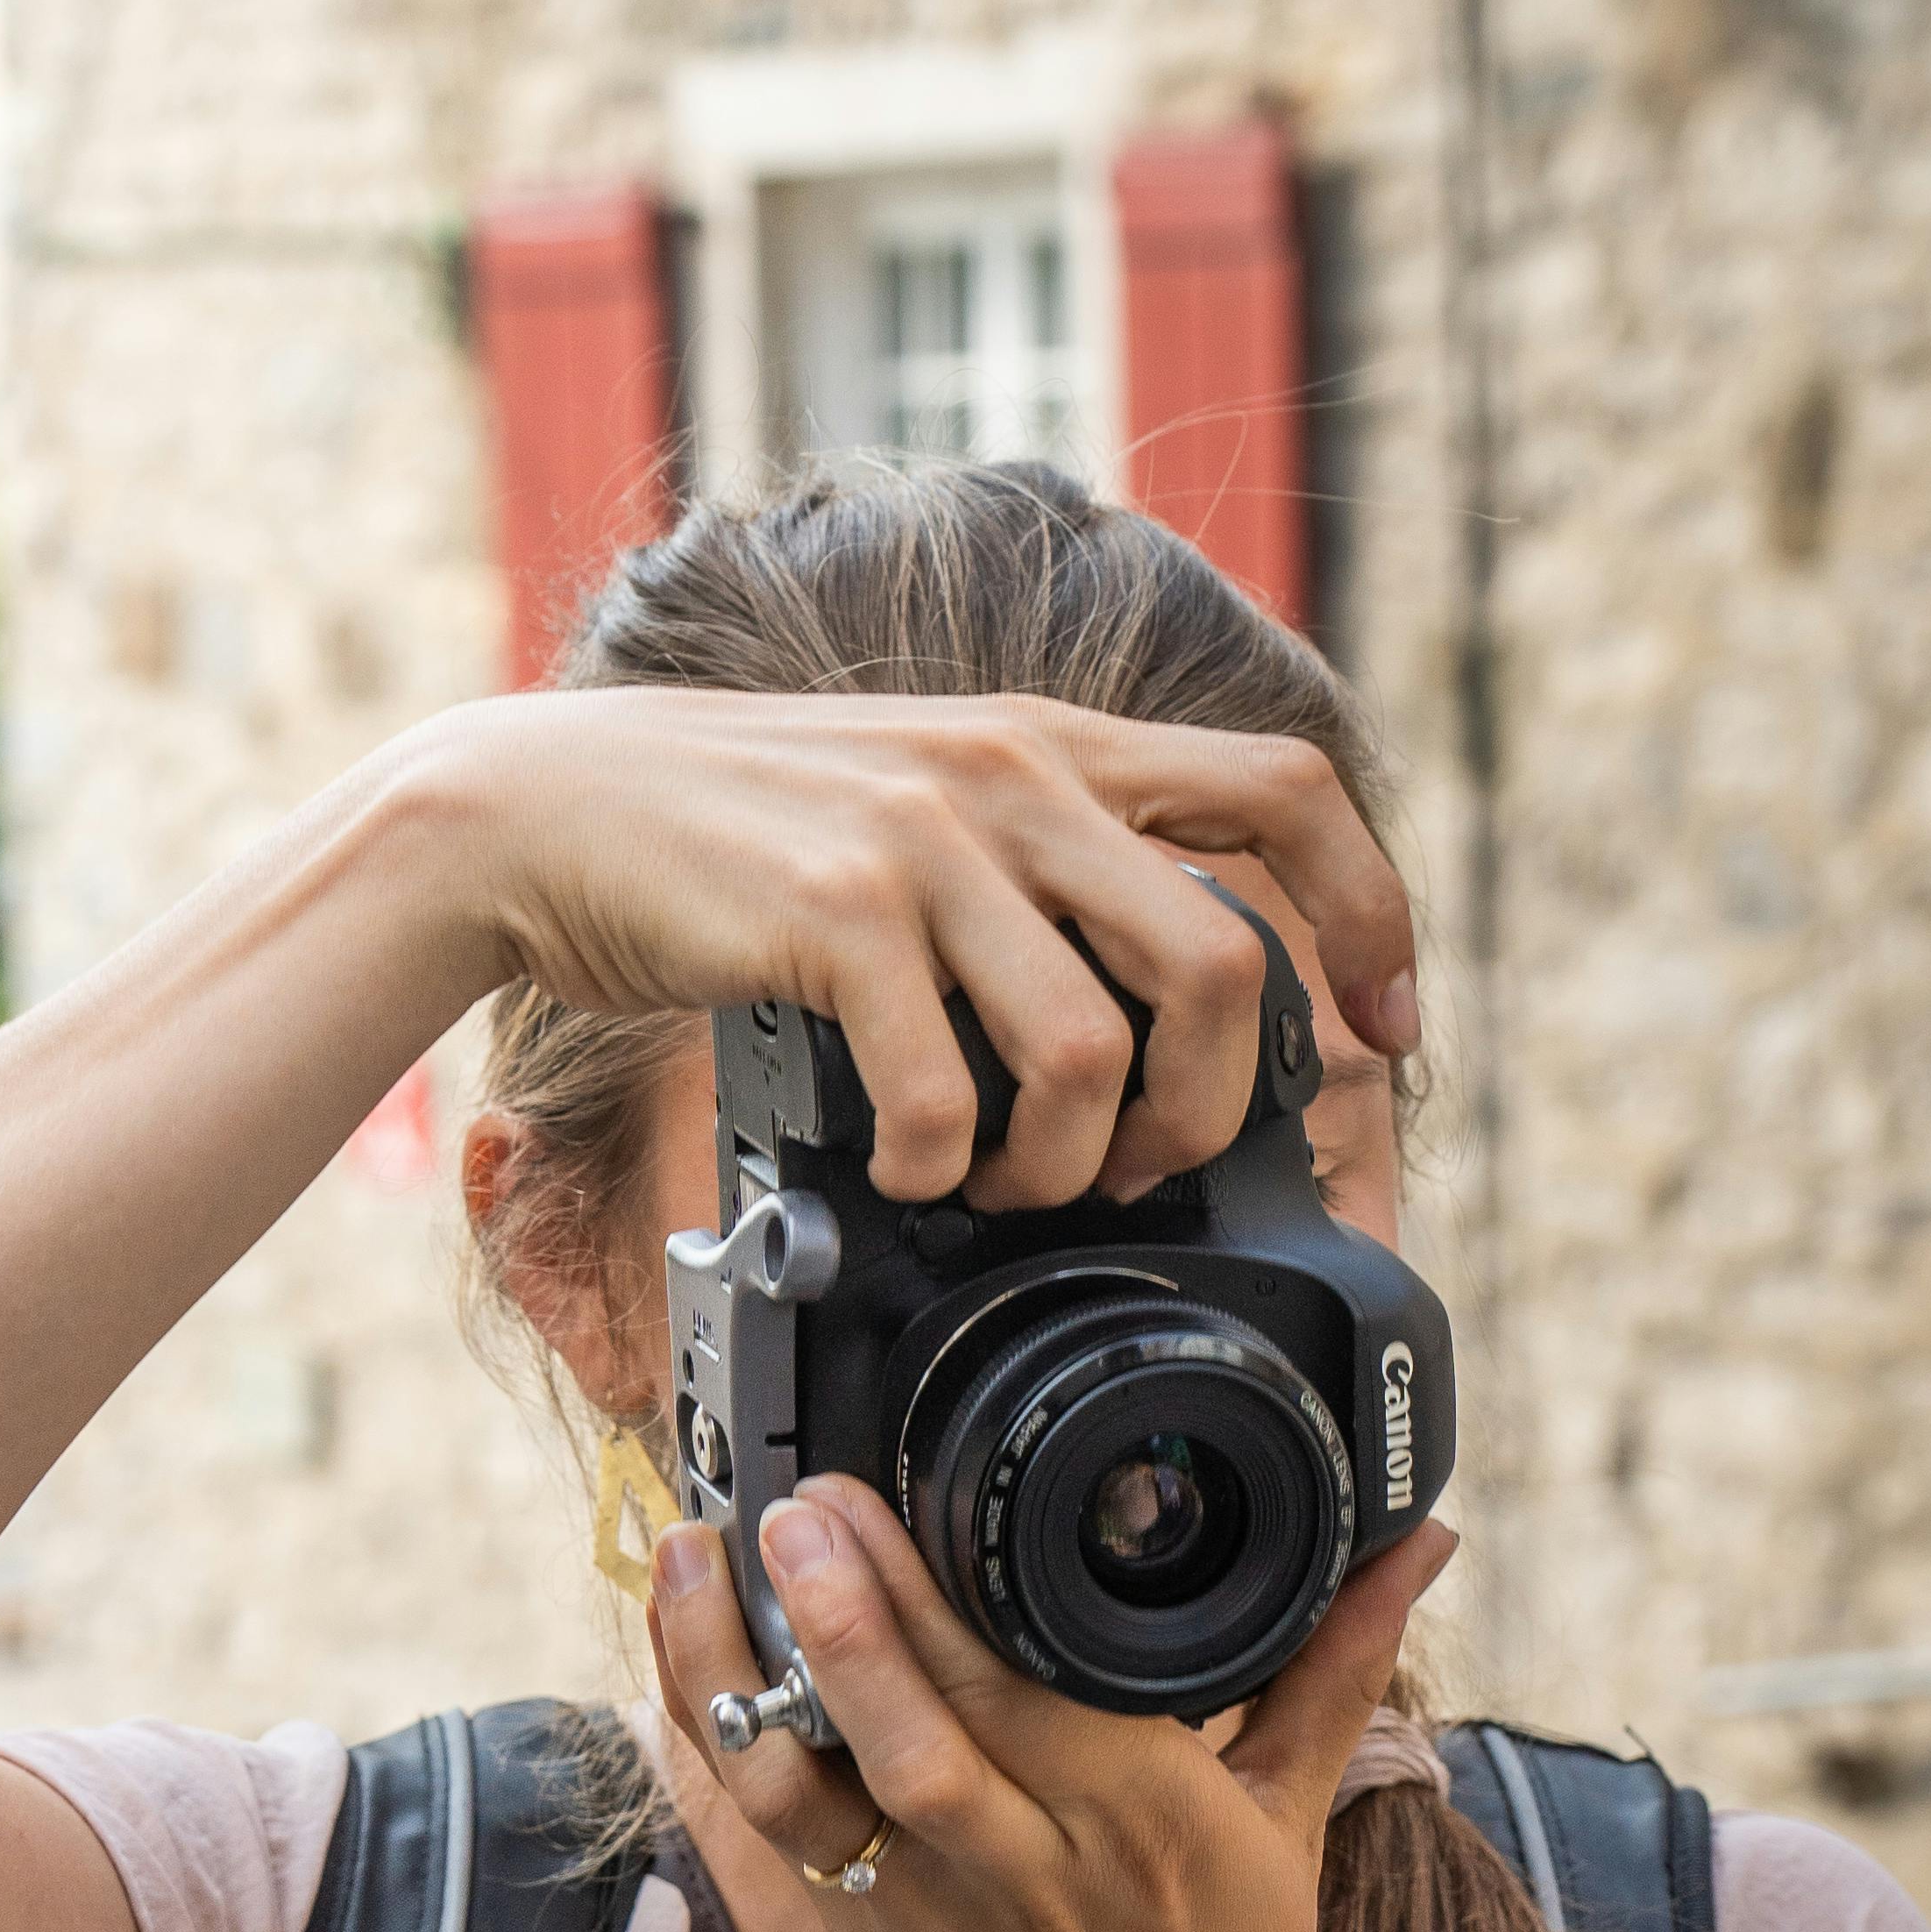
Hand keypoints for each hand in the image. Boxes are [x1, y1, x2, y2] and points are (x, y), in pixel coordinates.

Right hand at [428, 684, 1414, 1208]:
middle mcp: (1012, 773)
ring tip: (1011, 1185)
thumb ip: (1041, 863)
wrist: (548, 809)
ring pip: (1092, 1044)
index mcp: (1055, 746)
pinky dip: (943, 1164)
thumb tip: (1151, 992)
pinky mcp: (832, 910)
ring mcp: (925, 838)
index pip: (1288, 791)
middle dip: (1207, 1106)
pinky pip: (946, 1087)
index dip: (1367, 911)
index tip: (1382, 1019)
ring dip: (1068, 1159)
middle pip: (1218, 958)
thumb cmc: (737, 838)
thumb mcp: (923, 806)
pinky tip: (910, 1169)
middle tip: (1146, 1166)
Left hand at [649, 1472, 1458, 1931]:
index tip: (875, 1487)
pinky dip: (723, 1744)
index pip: (1021, 1680)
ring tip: (694, 1556)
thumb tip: (1414, 1546)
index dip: (931, 1586)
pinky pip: (777, 1834)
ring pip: (814, 1782)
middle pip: (914, 1722)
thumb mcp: (1290, 1825)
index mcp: (1142, 1813)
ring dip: (742, 1671)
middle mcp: (1030, 1864)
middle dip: (840, 1605)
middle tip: (790, 1496)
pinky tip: (692, 1653)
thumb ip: (1330, 1667)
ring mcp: (935, 1916)